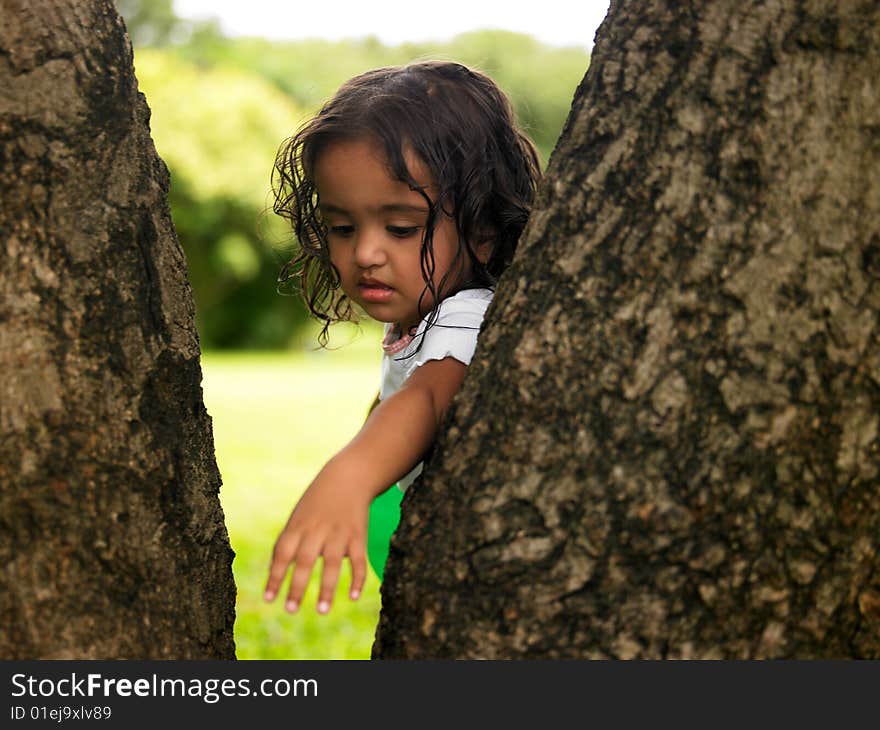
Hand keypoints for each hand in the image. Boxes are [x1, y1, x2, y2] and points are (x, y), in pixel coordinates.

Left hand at [263, 461, 369, 613]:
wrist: (348, 476)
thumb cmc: (318, 502)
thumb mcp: (299, 516)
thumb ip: (289, 542)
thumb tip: (275, 574)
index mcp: (298, 526)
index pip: (283, 553)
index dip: (275, 576)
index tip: (268, 599)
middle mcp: (317, 530)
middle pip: (305, 560)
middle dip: (296, 586)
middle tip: (290, 610)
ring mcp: (339, 533)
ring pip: (331, 563)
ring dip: (326, 588)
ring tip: (321, 611)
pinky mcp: (359, 535)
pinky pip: (358, 560)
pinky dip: (357, 579)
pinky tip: (353, 597)